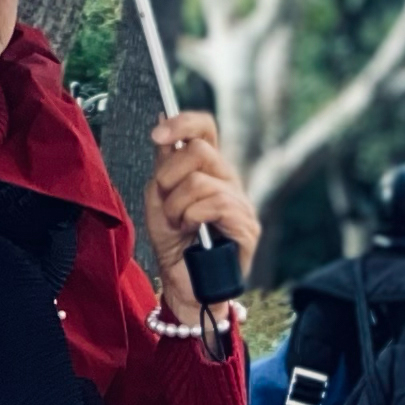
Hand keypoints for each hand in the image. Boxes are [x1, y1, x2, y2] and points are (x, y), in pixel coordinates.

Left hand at [142, 112, 259, 323]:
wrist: (183, 285)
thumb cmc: (174, 244)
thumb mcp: (159, 197)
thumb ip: (164, 162)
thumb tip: (162, 119)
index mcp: (209, 169)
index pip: (205, 128)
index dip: (182, 123)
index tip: (157, 135)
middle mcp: (229, 180)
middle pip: (199, 150)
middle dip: (169, 176)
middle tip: (166, 202)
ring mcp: (241, 203)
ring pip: (200, 182)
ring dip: (177, 206)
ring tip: (178, 225)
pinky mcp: (247, 227)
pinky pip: (214, 204)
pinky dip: (192, 217)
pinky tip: (192, 231)